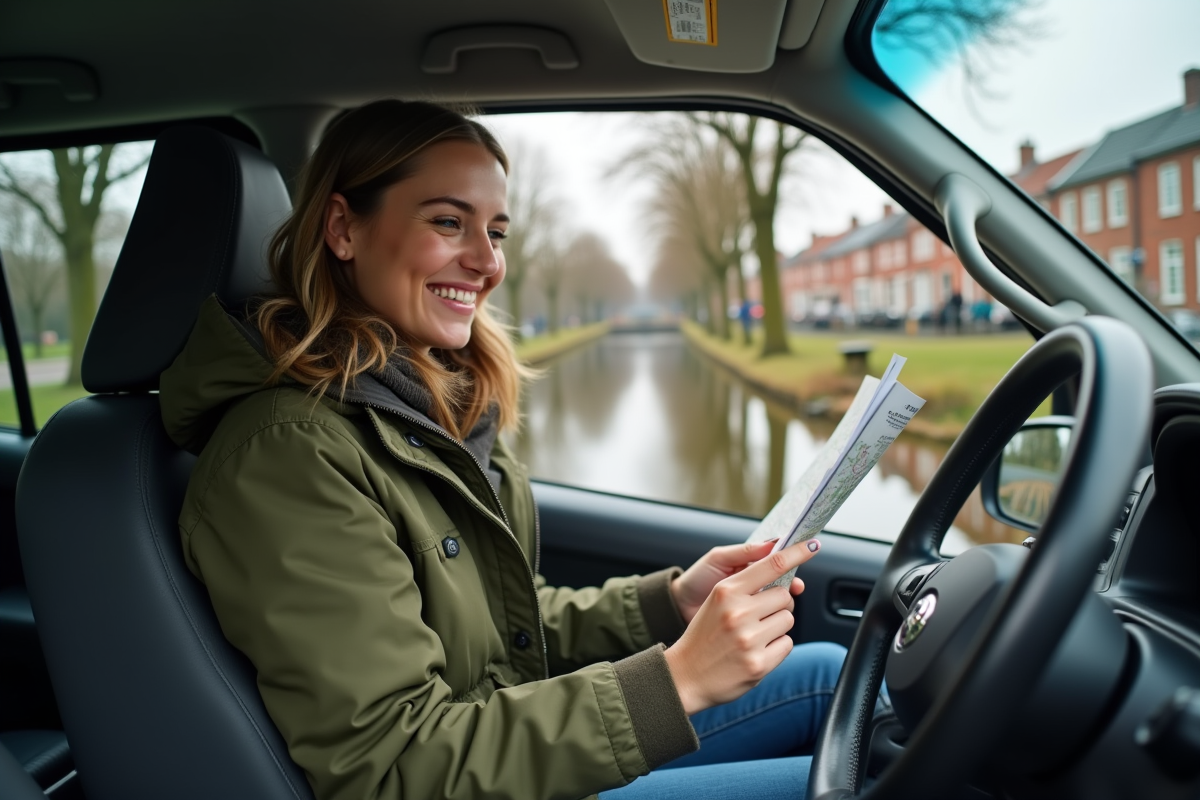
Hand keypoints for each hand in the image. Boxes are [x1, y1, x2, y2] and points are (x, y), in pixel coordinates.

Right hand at [663, 539, 820, 714]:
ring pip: (788, 620)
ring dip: (777, 626)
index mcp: (727, 591)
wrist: (685, 675)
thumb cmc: (704, 635)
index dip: (796, 552)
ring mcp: (749, 639)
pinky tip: (755, 651)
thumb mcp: (716, 601)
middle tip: (759, 614)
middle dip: (778, 604)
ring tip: (753, 635)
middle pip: (784, 596)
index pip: (772, 564)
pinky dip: (776, 647)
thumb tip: (782, 570)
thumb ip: (746, 585)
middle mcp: (738, 612)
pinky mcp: (758, 664)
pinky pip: (787, 644)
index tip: (814, 544)